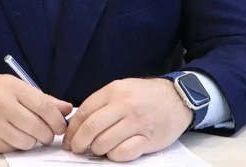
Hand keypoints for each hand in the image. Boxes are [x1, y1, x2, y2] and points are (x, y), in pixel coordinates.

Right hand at [0, 75, 72, 153]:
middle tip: (47, 134)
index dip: (57, 119)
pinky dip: (17, 145)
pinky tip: (12, 136)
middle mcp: (2, 106)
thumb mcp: (13, 86)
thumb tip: (66, 109)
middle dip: (48, 134)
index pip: (43, 105)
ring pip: (27, 142)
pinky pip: (12, 149)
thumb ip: (41, 98)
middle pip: (38, 127)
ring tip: (29, 134)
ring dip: (33, 141)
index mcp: (12, 88)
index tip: (61, 125)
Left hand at [63, 78, 192, 161]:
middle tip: (77, 149)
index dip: (72, 129)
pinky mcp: (148, 139)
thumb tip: (77, 123)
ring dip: (96, 150)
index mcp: (114, 91)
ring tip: (97, 149)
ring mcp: (137, 123)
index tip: (69, 139)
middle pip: (91, 128)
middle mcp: (124, 105)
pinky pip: (123, 153)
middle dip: (79, 143)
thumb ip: (102, 103)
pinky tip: (114, 152)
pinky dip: (114, 156)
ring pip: (104, 142)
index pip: (84, 112)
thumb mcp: (122, 89)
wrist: (176, 99)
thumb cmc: (146, 96)